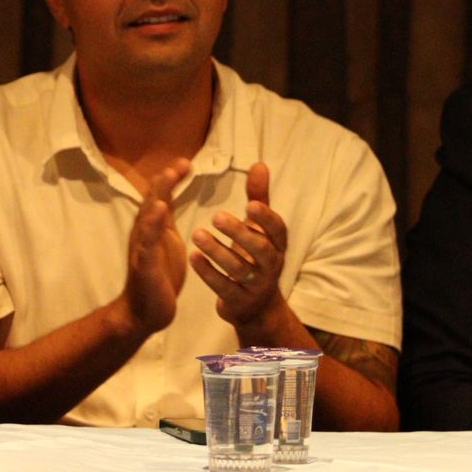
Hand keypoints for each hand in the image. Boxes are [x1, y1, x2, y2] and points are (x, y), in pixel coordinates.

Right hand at [123, 159, 189, 333]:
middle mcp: (145, 232)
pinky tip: (159, 210)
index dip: (171, 178)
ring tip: (167, 177)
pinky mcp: (144, 263)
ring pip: (147, 215)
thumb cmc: (158, 276)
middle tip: (180, 163)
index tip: (186, 163)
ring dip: (157, 194)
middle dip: (165, 180)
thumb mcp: (165, 242)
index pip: (161, 196)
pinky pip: (147, 240)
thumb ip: (164, 220)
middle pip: (152, 199)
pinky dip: (151, 223)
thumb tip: (166, 199)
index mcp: (154, 227)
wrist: (144, 311)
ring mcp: (142, 246)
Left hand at [190, 162, 288, 328]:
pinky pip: (224, 287)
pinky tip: (193, 257)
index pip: (278, 230)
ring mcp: (256, 286)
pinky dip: (208, 273)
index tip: (250, 204)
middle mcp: (271, 266)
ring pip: (240, 269)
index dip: (266, 218)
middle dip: (240, 233)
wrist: (256, 307)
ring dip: (218, 252)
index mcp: (277, 246)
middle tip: (216, 217)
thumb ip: (259, 198)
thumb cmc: (256, 258)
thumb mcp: (259, 229)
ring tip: (196, 234)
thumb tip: (259, 164)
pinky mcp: (238, 301)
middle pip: (260, 250)